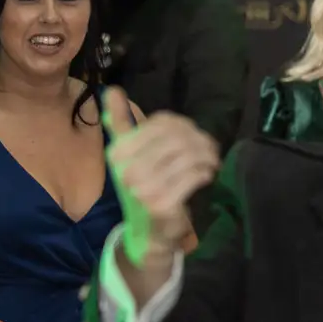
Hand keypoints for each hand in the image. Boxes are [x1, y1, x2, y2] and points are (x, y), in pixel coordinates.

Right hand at [101, 88, 218, 269]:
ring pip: (187, 156)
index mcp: (118, 153)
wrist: (148, 231)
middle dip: (198, 141)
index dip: (182, 125)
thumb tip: (112, 90)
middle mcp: (127, 170)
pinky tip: (206, 175)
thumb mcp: (128, 154)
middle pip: (177, 138)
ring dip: (205, 157)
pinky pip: (192, 177)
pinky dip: (204, 173)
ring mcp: (143, 188)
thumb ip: (121, 123)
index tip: (193, 134)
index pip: (160, 124)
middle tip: (209, 148)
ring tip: (210, 160)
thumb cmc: (141, 187)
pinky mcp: (162, 204)